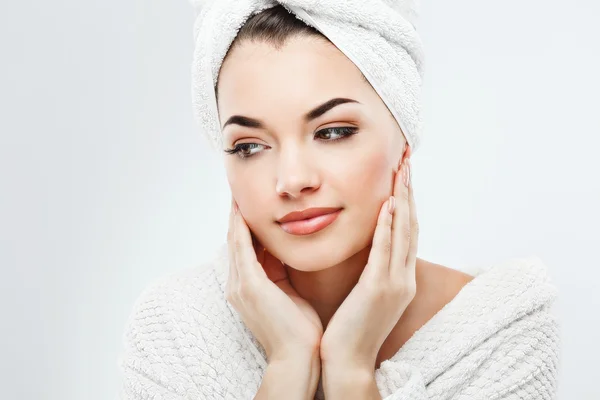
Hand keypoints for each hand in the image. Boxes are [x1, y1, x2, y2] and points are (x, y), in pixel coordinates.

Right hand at [225, 197, 322, 363]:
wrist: (298, 356)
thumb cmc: (300, 328)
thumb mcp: (289, 293)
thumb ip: (282, 272)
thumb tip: (285, 251)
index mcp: (248, 287)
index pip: (244, 249)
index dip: (245, 226)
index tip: (250, 205)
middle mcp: (238, 285)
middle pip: (235, 241)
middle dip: (237, 216)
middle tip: (239, 192)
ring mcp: (241, 285)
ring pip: (235, 241)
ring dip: (236, 216)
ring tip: (238, 194)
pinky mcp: (250, 285)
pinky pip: (243, 247)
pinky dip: (241, 227)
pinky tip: (242, 210)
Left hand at [320, 155, 418, 371]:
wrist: (349, 361)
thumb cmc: (352, 328)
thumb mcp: (368, 295)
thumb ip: (373, 271)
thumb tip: (369, 249)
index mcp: (400, 279)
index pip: (407, 232)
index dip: (408, 202)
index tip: (403, 177)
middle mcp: (404, 278)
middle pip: (411, 225)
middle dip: (410, 192)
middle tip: (407, 162)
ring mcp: (395, 283)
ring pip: (403, 232)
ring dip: (403, 199)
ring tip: (402, 171)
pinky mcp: (379, 288)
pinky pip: (385, 250)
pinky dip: (389, 226)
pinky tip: (389, 204)